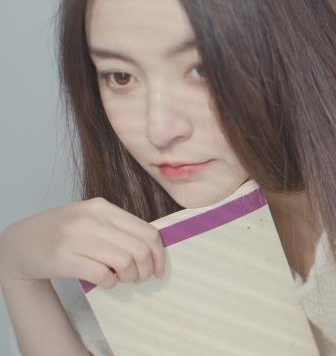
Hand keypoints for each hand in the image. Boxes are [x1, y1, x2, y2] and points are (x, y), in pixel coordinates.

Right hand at [0, 197, 165, 289]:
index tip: (159, 268)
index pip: (147, 231)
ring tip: (123, 279)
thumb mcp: (90, 218)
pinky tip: (105, 282)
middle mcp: (90, 220)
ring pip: (125, 263)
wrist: (19, 243)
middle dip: (146, 269)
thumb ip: (118, 227)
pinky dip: (110, 283)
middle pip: (139, 249)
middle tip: (141, 278)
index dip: (159, 254)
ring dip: (130, 277)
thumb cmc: (62, 233)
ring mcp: (76, 238)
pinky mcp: (63, 259)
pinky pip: (103, 275)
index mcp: (102, 207)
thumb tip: (153, 248)